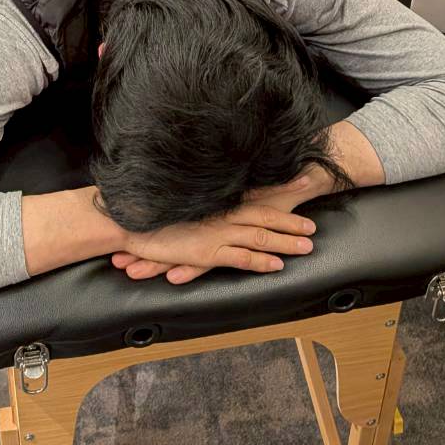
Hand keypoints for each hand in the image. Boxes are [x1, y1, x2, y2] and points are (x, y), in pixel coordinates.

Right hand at [111, 200, 316, 283]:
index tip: (302, 179)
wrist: (132, 223)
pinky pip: (241, 257)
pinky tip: (277, 265)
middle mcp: (221, 214)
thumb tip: (219, 202)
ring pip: (259, 236)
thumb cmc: (155, 211)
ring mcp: (216, 233)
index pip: (255, 191)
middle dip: (291, 220)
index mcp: (217, 200)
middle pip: (264, 215)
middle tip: (312, 226)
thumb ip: (205, 204)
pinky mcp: (207, 251)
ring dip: (285, 242)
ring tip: (306, 247)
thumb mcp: (184, 203)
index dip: (280, 186)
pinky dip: (261, 261)